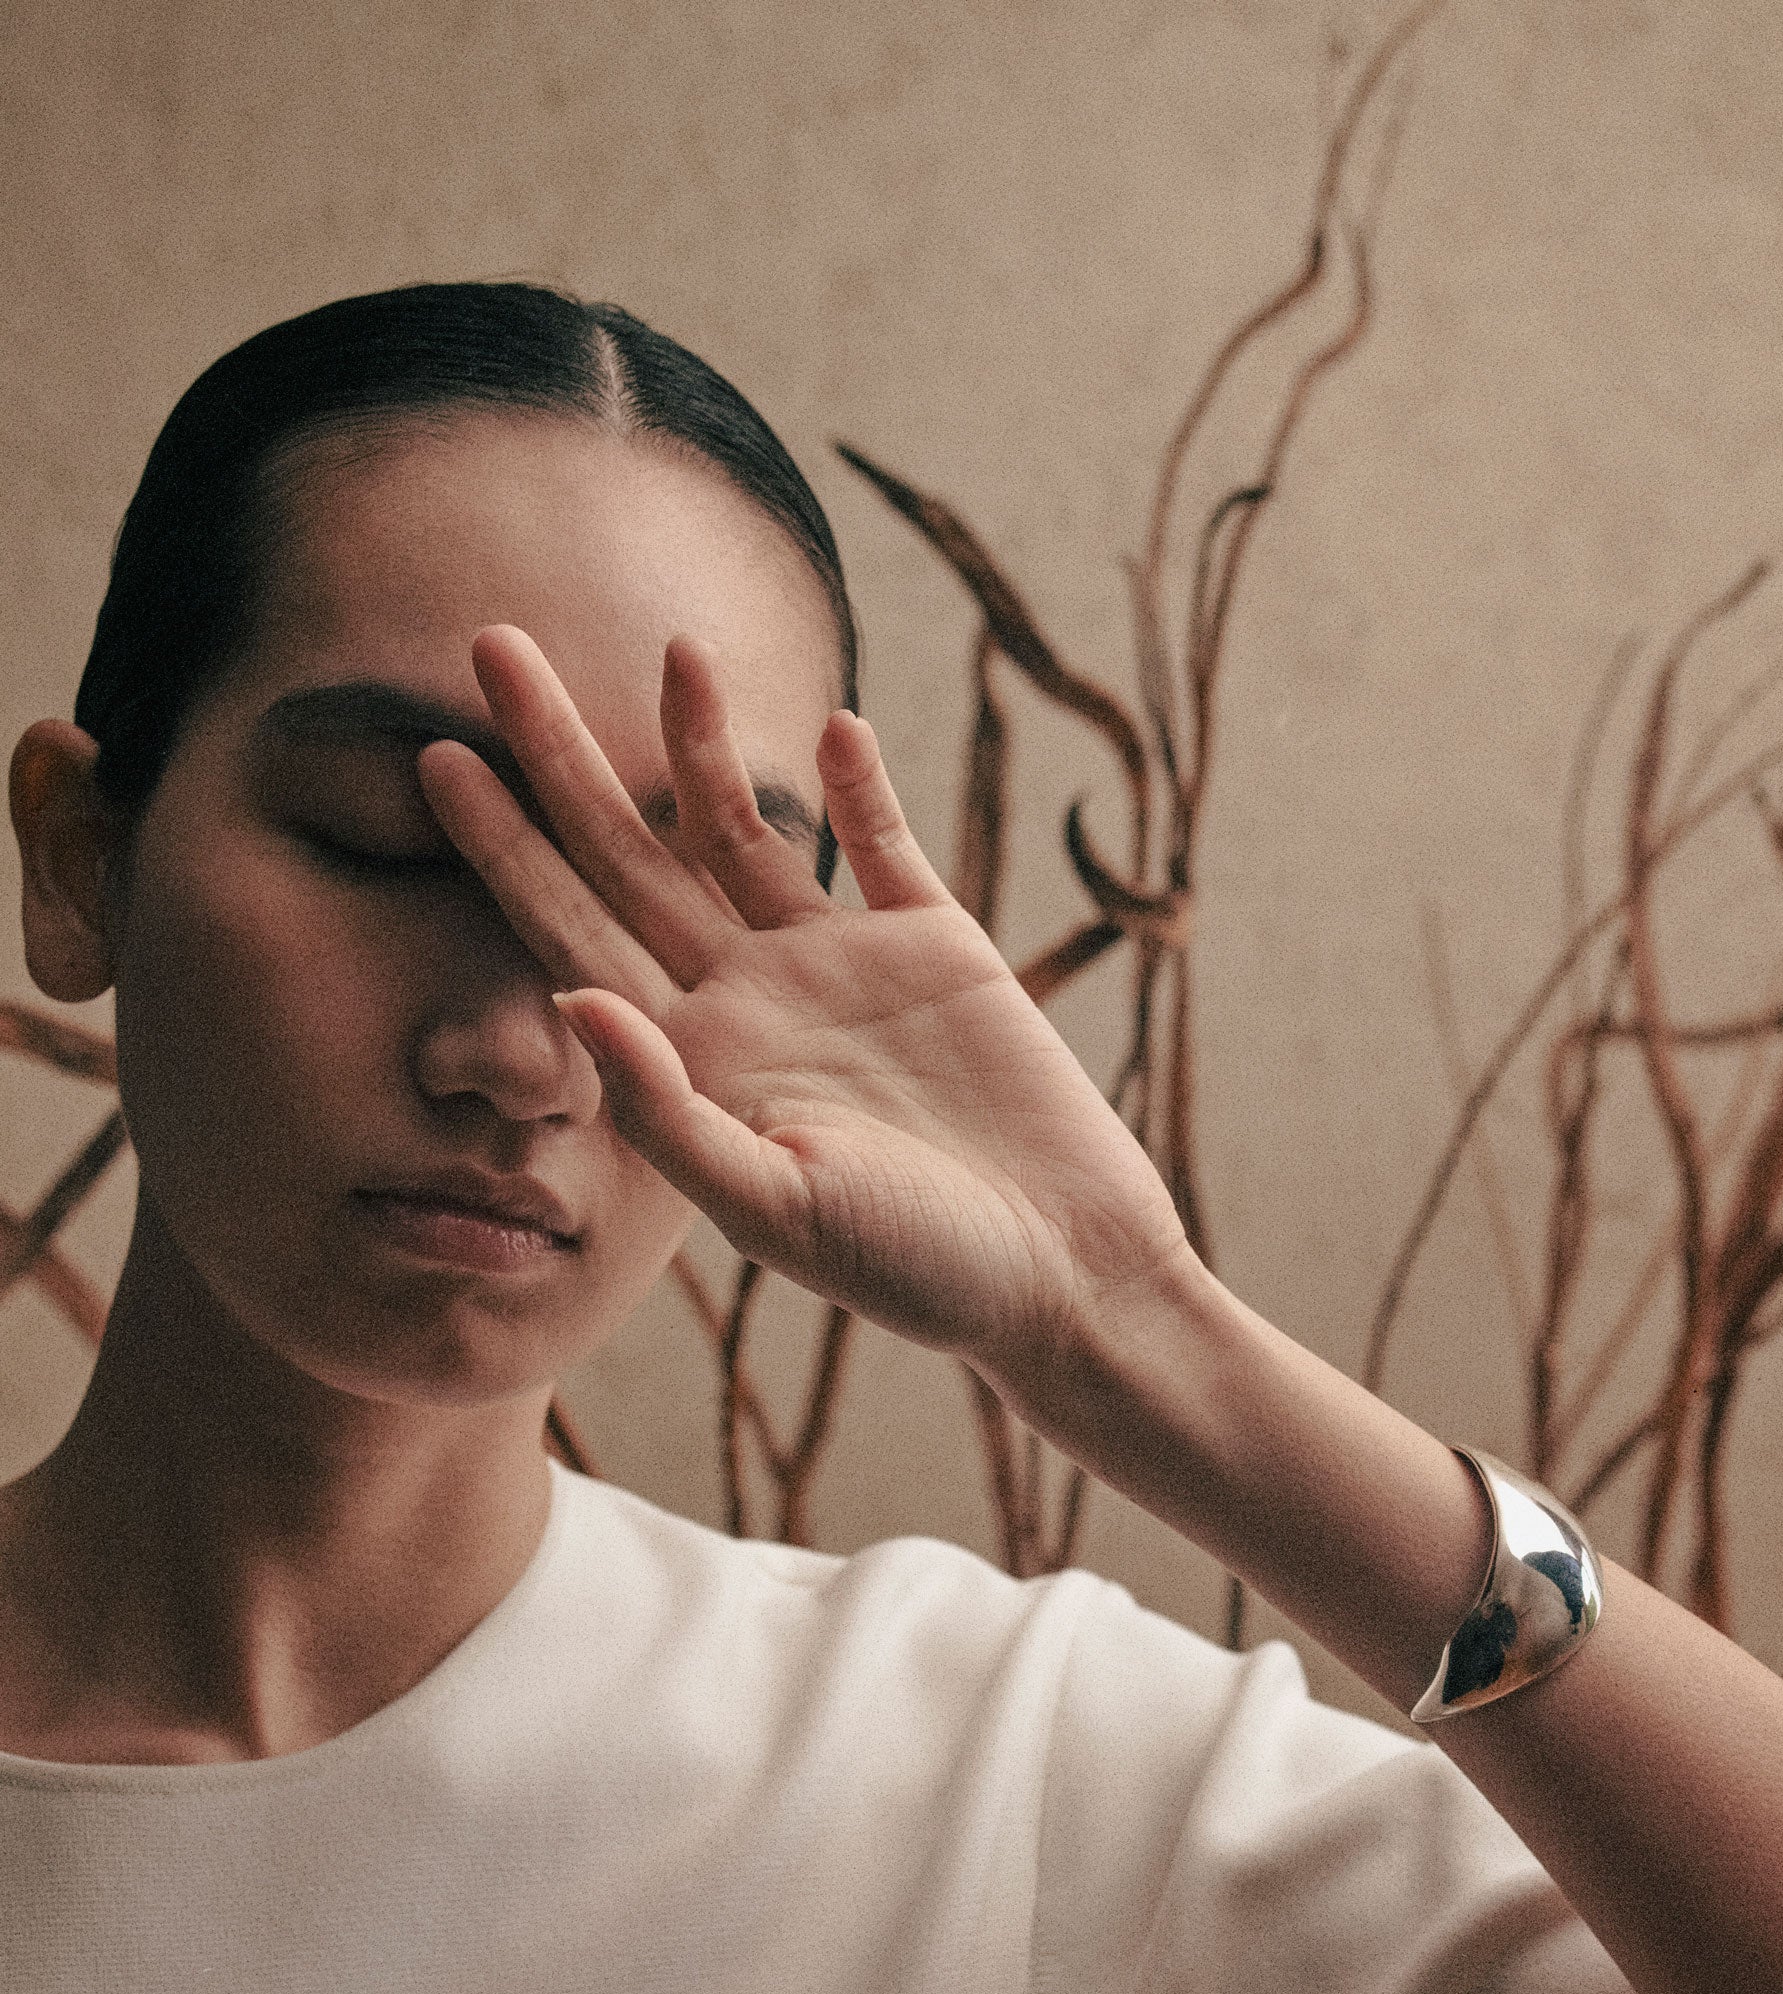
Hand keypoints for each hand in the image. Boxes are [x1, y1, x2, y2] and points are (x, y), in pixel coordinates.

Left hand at [417, 627, 1191, 1394]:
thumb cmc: (918, 1271)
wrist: (1062, 1276)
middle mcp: (751, 1003)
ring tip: (672, 646)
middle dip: (562, 756)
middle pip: (630, 857)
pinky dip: (858, 785)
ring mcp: (839, 971)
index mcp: (696, 1066)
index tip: (436, 759)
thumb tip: (568, 997)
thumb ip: (667, 1114)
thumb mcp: (776, 1207)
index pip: (571, 935)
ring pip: (746, 830)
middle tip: (491, 644)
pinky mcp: (935, 951)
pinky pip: (885, 844)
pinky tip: (829, 725)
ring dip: (702, 743)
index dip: (505, 851)